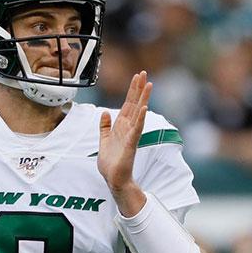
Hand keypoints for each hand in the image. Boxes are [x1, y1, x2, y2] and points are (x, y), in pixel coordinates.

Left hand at [98, 71, 151, 215]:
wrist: (113, 179)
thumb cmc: (110, 163)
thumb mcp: (103, 140)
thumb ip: (104, 127)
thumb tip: (105, 113)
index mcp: (120, 126)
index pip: (128, 104)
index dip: (132, 90)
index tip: (136, 76)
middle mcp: (127, 128)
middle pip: (134, 104)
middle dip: (138, 88)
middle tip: (143, 73)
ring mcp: (130, 135)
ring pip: (138, 112)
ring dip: (143, 98)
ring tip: (148, 84)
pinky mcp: (131, 144)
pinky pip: (136, 129)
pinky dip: (140, 118)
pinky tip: (144, 108)